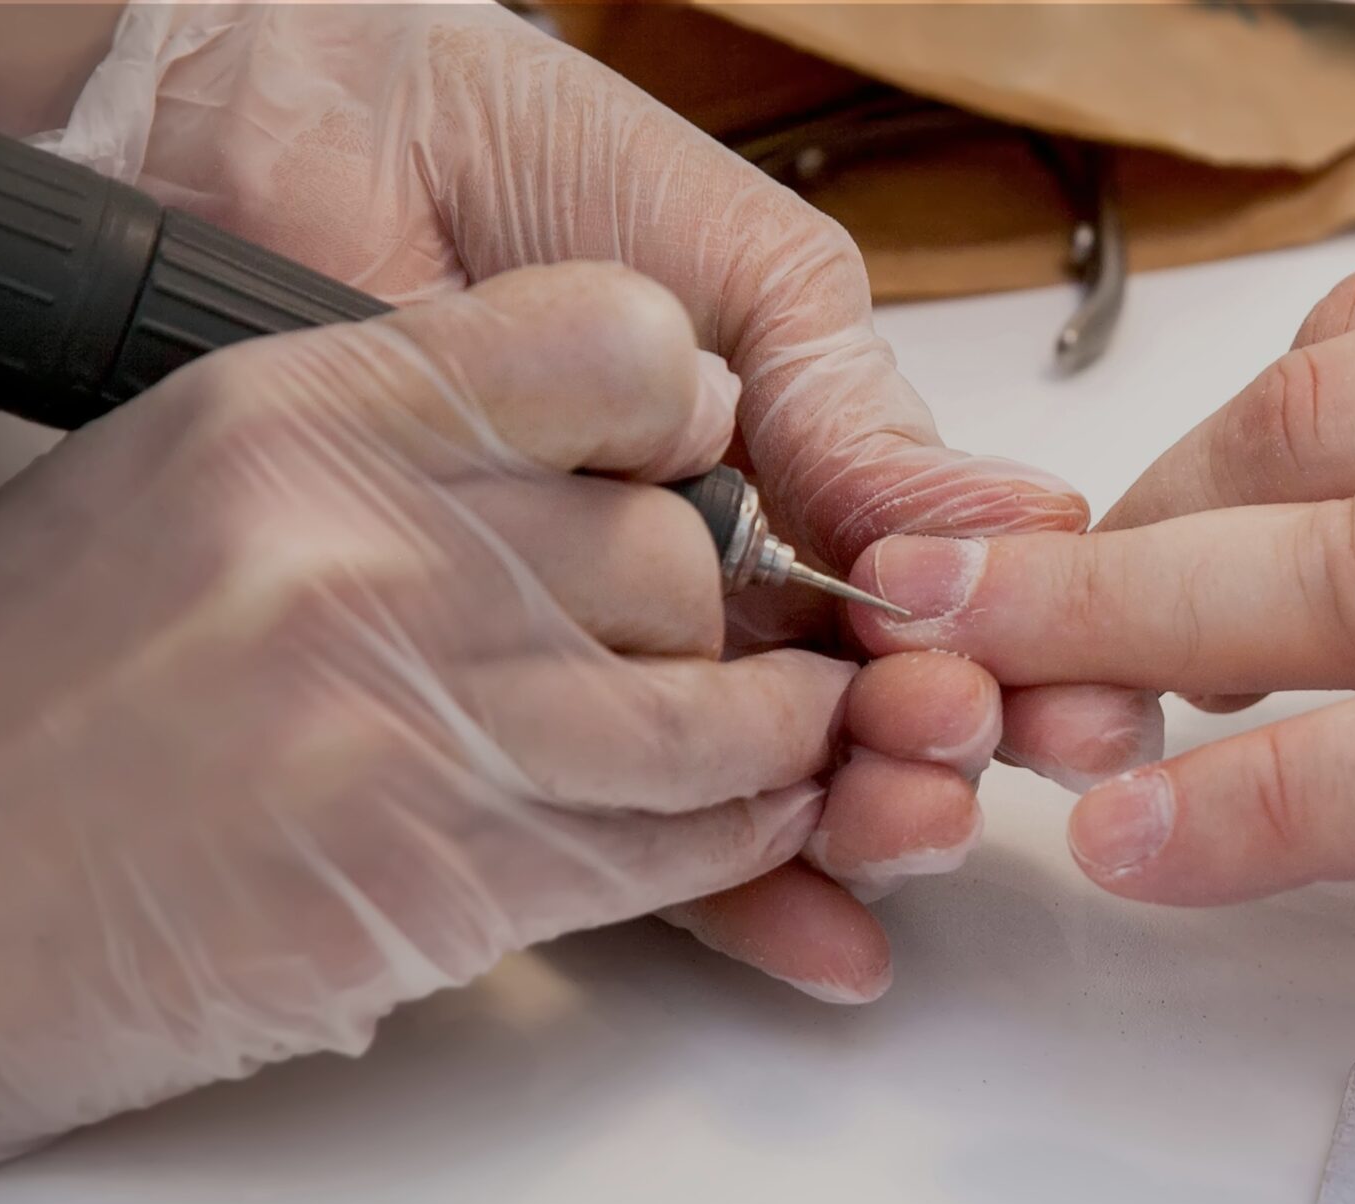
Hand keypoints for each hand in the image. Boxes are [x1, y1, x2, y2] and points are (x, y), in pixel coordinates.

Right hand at [0, 264, 856, 1160]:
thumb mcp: (170, 481)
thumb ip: (372, 454)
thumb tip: (562, 475)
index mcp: (297, 414)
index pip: (604, 343)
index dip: (677, 408)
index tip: (682, 456)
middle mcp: (370, 549)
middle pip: (670, 545)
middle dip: (708, 605)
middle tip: (702, 638)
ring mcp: (412, 718)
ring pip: (706, 705)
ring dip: (768, 735)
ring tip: (780, 741)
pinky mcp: (437, 882)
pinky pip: (665, 845)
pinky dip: (735, 840)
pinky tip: (747, 825)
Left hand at [44, 2, 1161, 993]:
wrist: (286, 129)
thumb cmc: (510, 155)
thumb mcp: (732, 265)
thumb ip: (847, 404)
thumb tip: (1013, 518)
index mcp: (784, 469)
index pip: (924, 590)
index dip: (1007, 650)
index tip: (1068, 692)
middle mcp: (707, 576)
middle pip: (860, 703)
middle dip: (941, 748)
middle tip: (976, 751)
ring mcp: (606, 643)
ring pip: (762, 775)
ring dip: (860, 819)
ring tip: (911, 822)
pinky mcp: (494, 699)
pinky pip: (617, 819)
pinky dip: (724, 884)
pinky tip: (819, 922)